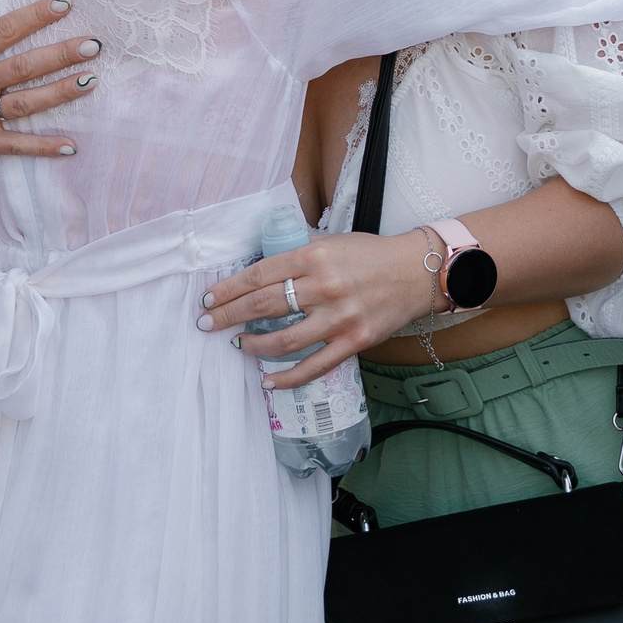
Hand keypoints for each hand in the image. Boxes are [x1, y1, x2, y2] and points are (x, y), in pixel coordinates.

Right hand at [0, 0, 101, 177]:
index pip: (4, 30)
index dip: (34, 16)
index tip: (63, 4)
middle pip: (23, 67)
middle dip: (60, 54)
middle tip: (93, 44)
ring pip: (26, 104)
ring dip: (61, 93)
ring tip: (91, 80)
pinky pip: (16, 144)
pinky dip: (43, 146)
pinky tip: (71, 144)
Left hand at [196, 230, 440, 388]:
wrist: (416, 272)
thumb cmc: (370, 254)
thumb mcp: (331, 243)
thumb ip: (298, 256)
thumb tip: (259, 273)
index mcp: (314, 256)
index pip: (259, 275)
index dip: (229, 289)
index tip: (208, 299)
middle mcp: (325, 286)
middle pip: (264, 305)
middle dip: (228, 316)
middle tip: (206, 324)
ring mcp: (340, 317)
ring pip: (284, 339)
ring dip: (253, 345)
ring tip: (238, 345)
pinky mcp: (354, 341)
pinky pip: (314, 366)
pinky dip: (287, 377)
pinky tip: (267, 380)